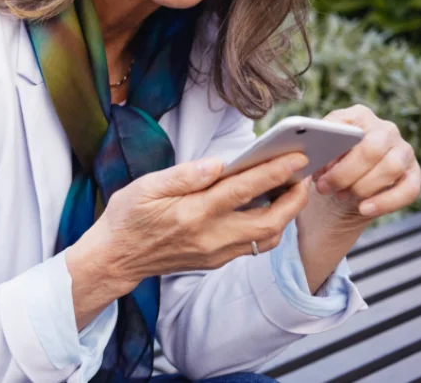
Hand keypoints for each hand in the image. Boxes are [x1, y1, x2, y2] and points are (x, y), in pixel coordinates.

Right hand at [68, 151, 310, 298]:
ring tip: (291, 190)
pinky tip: (266, 208)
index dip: (274, 172)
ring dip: (286, 214)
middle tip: (304, 175)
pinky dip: (269, 226)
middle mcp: (210, 237)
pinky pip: (253, 246)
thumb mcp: (146, 187)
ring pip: (267, 238)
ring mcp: (215, 253)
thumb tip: (218, 163)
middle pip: (269, 221)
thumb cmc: (128, 216)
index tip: (297, 157)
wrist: (116, 257)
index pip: (244, 190)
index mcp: (192, 213)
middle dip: (294, 198)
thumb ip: (184, 175)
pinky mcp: (215, 261)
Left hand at [313, 105, 420, 222]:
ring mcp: (403, 151)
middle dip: (345, 172)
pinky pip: (408, 190)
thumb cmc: (329, 164)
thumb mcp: (319, 154)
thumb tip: (313, 157)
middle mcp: (385, 130)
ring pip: (390, 168)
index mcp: (359, 116)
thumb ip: (316, 150)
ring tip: (341, 196)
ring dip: (362, 187)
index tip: (318, 165)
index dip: (332, 147)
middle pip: (371, 148)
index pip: (348, 125)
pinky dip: (384, 203)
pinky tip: (364, 209)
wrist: (344, 189)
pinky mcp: (414, 175)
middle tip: (324, 187)